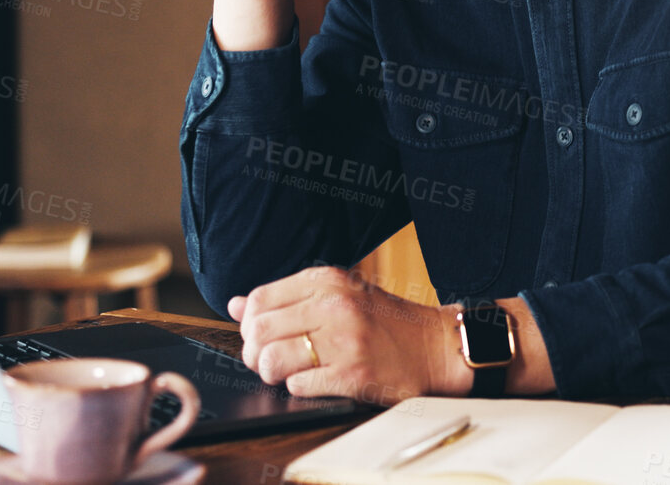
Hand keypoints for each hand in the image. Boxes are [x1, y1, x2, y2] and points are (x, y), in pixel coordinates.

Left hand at [228, 265, 471, 404]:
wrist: (435, 346)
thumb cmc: (383, 322)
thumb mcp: (337, 295)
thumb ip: (287, 298)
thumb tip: (235, 306)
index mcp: (326, 280)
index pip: (259, 300)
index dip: (249, 325)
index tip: (260, 338)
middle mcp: (333, 305)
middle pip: (259, 331)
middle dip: (255, 353)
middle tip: (268, 361)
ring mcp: (343, 339)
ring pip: (272, 360)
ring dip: (273, 374)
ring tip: (290, 373)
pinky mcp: (352, 373)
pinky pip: (298, 386)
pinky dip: (299, 388)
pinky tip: (317, 381)